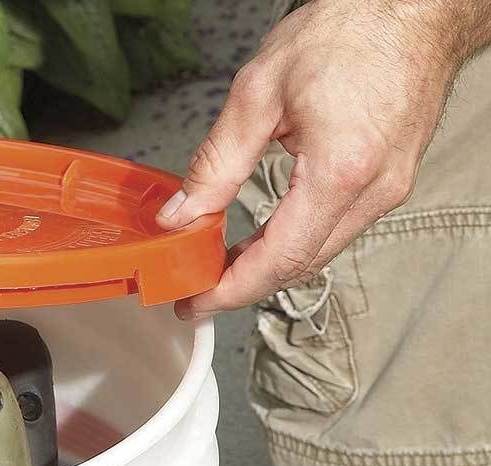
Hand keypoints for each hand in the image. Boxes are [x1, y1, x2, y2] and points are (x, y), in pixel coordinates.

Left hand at [157, 0, 490, 317]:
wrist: (417, 4)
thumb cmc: (352, 28)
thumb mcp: (260, 91)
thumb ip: (217, 162)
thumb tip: (181, 214)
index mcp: (341, 170)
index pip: (278, 259)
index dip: (231, 290)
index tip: (195, 302)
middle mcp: (373, 190)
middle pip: (299, 266)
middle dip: (243, 285)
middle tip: (197, 287)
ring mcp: (389, 189)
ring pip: (319, 253)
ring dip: (268, 265)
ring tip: (222, 264)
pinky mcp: (391, 182)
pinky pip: (336, 231)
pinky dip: (295, 242)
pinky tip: (264, 238)